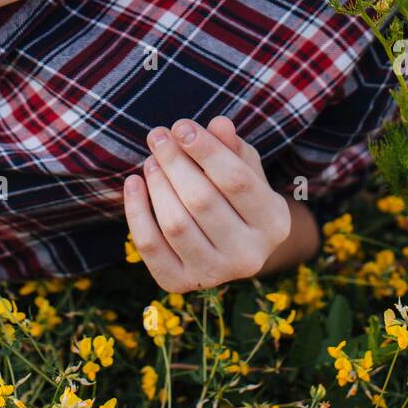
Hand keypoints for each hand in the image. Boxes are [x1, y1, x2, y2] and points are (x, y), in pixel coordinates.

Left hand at [123, 114, 292, 292]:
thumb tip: (218, 124)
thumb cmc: (237, 194)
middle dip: (175, 162)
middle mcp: (249, 256)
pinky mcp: (179, 283)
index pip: (236, 181)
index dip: (206, 150)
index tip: (181, 126)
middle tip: (158, 135)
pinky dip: (136, 212)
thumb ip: (232, 146)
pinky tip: (134, 183)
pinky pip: (150, 247)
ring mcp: (214, 274)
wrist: (231, 245)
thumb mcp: (244, 166)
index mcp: (273, 222)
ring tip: (151, 159)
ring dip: (158, 185)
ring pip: (176, 225)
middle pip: (202, 201)